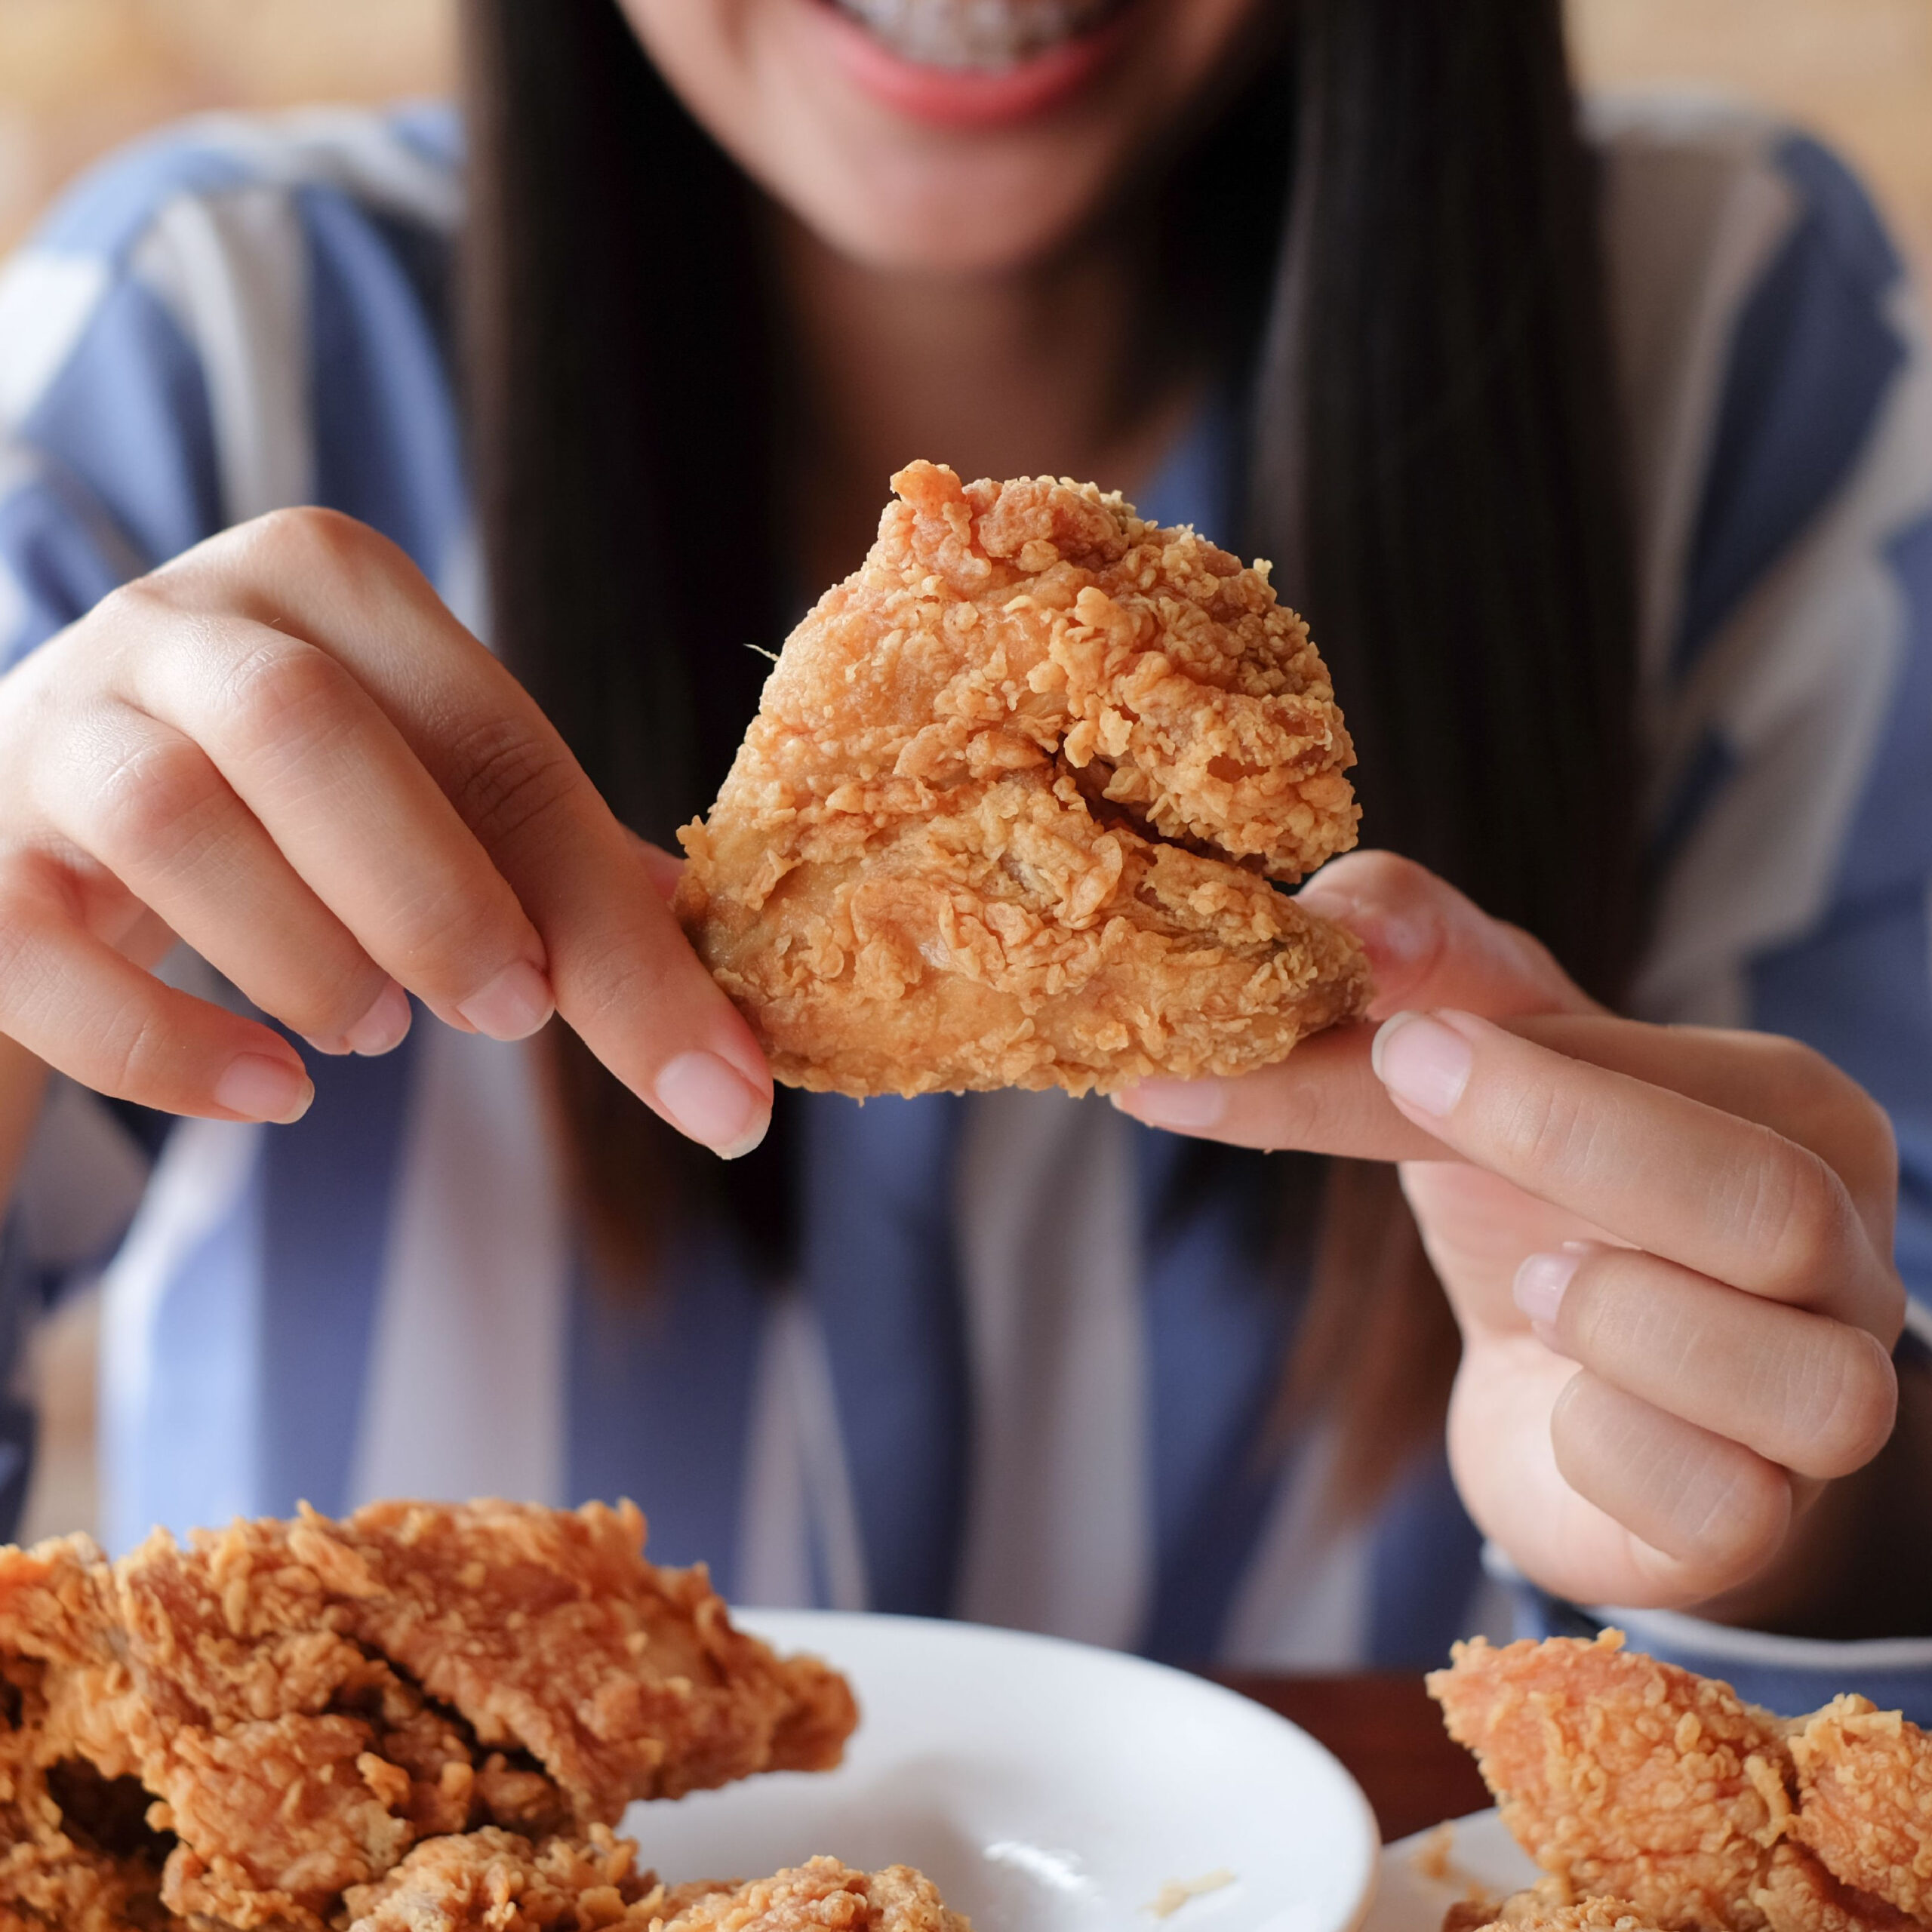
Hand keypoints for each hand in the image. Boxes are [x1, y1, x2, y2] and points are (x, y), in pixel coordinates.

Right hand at [0, 509, 769, 1156]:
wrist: (54, 814)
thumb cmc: (291, 804)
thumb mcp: (433, 796)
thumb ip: (565, 875)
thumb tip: (734, 1015)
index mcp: (334, 587)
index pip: (494, 738)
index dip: (605, 915)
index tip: (703, 1070)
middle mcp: (181, 619)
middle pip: (306, 724)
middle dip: (433, 895)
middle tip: (507, 1014)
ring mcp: (56, 724)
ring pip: (168, 813)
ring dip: (300, 952)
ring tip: (370, 1033)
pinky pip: (39, 944)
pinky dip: (164, 1045)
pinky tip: (269, 1097)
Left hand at [1114, 852, 1905, 1615]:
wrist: (1568, 1412)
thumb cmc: (1538, 1212)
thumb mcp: (1478, 1069)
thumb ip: (1420, 970)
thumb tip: (1323, 918)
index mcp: (1792, 1116)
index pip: (1665, 1071)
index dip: (1507, 1058)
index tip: (1367, 1023)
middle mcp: (1850, 1256)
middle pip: (1766, 1204)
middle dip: (1566, 1145)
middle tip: (1410, 1095)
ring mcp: (1827, 1407)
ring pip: (1793, 1378)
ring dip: (1616, 1323)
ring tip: (1535, 1286)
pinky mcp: (1761, 1528)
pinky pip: (1718, 1504)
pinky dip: (1607, 1453)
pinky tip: (1563, 1410)